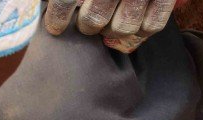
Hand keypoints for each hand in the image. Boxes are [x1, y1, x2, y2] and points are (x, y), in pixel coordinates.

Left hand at [43, 0, 176, 48]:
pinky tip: (130, 29)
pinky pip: (152, 26)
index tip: (54, 27)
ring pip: (123, 28)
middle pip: (95, 18)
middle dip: (88, 26)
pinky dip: (139, 33)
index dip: (58, 15)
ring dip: (110, 33)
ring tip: (106, 27)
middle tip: (85, 25)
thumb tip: (50, 2)